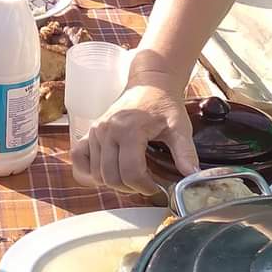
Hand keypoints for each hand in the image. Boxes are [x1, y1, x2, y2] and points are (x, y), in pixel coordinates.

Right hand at [72, 80, 197, 195]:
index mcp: (129, 129)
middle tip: (146, 184)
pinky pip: (79, 159)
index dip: (145, 187)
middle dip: (131, 188)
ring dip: (114, 183)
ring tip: (132, 178)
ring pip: (97, 174)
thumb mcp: (180, 127)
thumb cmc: (164, 104)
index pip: (130, 173)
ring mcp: (96, 131)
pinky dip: (88, 173)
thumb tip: (192, 175)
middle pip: (112, 177)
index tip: (156, 188)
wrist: (150, 83)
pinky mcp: (90, 132)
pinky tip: (105, 174)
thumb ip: (185, 152)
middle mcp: (107, 131)